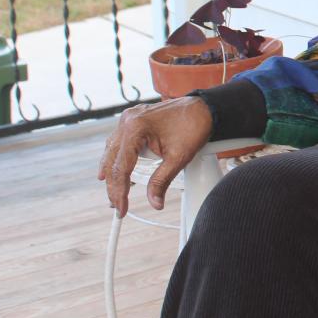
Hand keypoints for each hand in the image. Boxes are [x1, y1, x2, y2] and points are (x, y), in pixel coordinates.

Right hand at [97, 95, 212, 216]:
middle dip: (113, 185)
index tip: (121, 208)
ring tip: (115, 194)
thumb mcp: (178, 158)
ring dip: (113, 173)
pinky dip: (117, 159)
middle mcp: (128, 121)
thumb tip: (155, 203)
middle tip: (116, 205)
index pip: (121, 167)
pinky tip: (116, 172)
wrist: (205, 109)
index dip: (119, 191)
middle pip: (112, 160)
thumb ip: (162, 182)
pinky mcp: (133, 120)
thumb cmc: (194, 126)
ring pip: (112, 151)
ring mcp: (129, 118)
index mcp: (136, 128)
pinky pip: (119, 143)